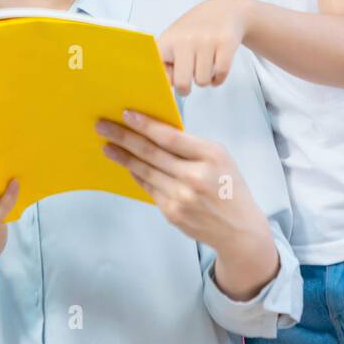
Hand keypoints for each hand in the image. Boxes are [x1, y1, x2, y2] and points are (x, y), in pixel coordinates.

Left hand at [97, 110, 278, 299]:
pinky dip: (137, 174)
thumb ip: (191, 146)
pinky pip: (148, 188)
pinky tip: (127, 165)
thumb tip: (155, 131)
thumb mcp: (219, 158)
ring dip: (123, 157)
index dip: (145, 124)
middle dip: (123, 137)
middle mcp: (195, 176)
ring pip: (145, 171)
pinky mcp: (172, 212)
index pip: (170, 136)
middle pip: (151, 152)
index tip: (126, 114)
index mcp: (210, 155)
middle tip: (103, 125)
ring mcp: (182, 197)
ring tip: (107, 145)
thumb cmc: (229, 187)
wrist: (239, 229)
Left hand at [157, 0, 254, 95]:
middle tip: (187, 82)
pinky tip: (216, 69)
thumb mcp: (174, 40)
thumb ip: (166, 63)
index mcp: (168, 40)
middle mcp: (185, 39)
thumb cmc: (194, 30)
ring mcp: (206, 40)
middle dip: (185, 88)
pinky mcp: (225, 42)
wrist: (223, 10)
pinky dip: (218, 78)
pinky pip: (220, 74)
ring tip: (204, 66)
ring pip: (203, 81)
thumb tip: (168, 85)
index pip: (157, 70)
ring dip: (204, 79)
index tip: (166, 85)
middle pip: (182, 83)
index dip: (162, 82)